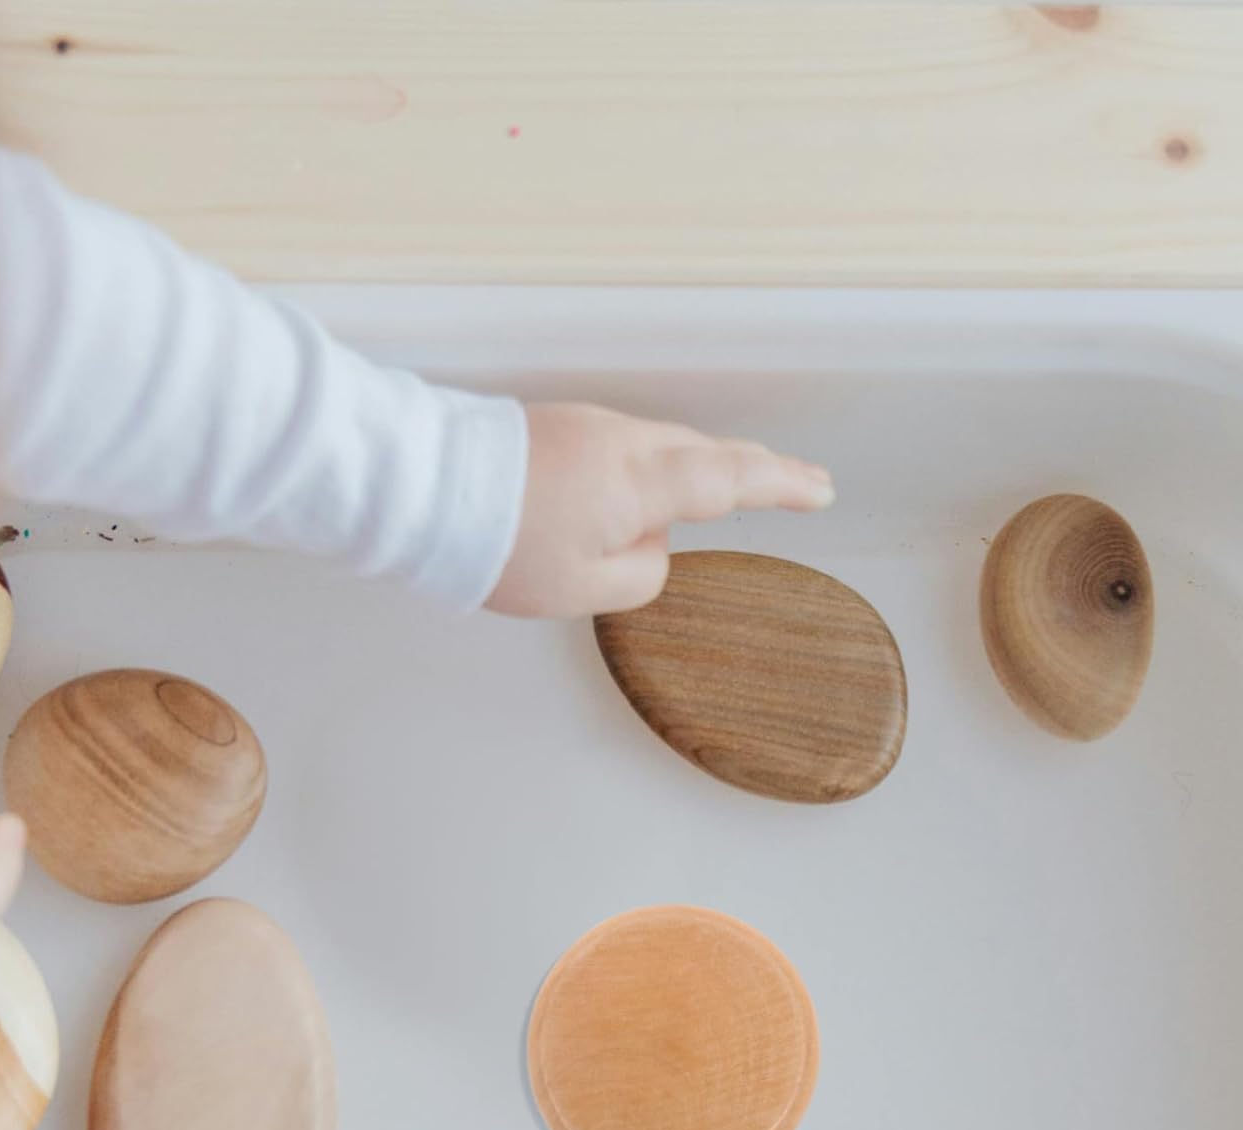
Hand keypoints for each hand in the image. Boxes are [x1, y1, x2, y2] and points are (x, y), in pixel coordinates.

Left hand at [486, 402, 834, 617]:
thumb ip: (638, 574)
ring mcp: (588, 426)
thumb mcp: (581, 589)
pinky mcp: (558, 426)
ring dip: (699, 467)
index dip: (781, 486)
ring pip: (663, 446)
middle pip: (704, 451)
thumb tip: (654, 547)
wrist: (420, 486)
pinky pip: (626, 446)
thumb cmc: (499, 545)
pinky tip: (643, 491)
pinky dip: (653, 465)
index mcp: (639, 481)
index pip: (730, 481)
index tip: (821, 490)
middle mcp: (622, 442)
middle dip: (756, 467)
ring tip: (729, 487)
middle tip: (799, 480)